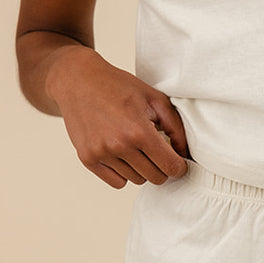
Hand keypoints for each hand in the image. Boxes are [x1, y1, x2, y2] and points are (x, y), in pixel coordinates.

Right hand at [46, 48, 190, 189]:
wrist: (78, 80)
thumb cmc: (118, 86)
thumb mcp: (155, 98)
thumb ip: (176, 128)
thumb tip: (185, 154)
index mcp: (139, 130)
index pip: (171, 167)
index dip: (179, 166)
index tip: (178, 160)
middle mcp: (119, 146)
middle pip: (156, 178)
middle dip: (161, 167)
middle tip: (157, 151)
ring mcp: (101, 154)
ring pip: (136, 180)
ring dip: (141, 168)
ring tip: (136, 146)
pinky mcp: (87, 159)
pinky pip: (116, 182)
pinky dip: (123, 173)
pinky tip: (122, 154)